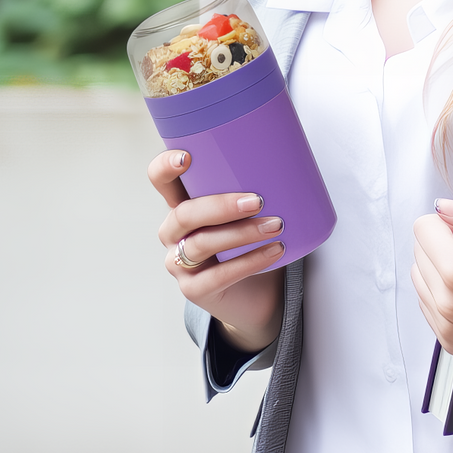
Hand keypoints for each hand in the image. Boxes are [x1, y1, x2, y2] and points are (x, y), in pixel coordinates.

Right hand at [149, 149, 285, 353]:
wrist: (253, 294)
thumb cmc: (248, 242)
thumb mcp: (244, 211)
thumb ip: (251, 187)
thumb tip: (292, 159)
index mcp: (181, 204)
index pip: (160, 180)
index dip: (164, 167)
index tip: (187, 158)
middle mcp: (173, 233)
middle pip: (184, 214)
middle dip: (221, 206)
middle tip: (258, 201)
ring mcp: (179, 263)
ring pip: (202, 243)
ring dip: (242, 233)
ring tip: (276, 226)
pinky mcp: (194, 289)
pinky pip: (219, 275)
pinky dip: (250, 261)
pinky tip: (275, 250)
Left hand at [411, 199, 452, 364]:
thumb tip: (445, 207)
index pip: (423, 228)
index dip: (449, 221)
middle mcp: (448, 305)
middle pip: (418, 251)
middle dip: (442, 243)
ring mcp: (448, 327)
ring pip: (419, 277)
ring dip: (439, 268)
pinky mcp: (451, 342)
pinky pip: (428, 305)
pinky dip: (442, 293)